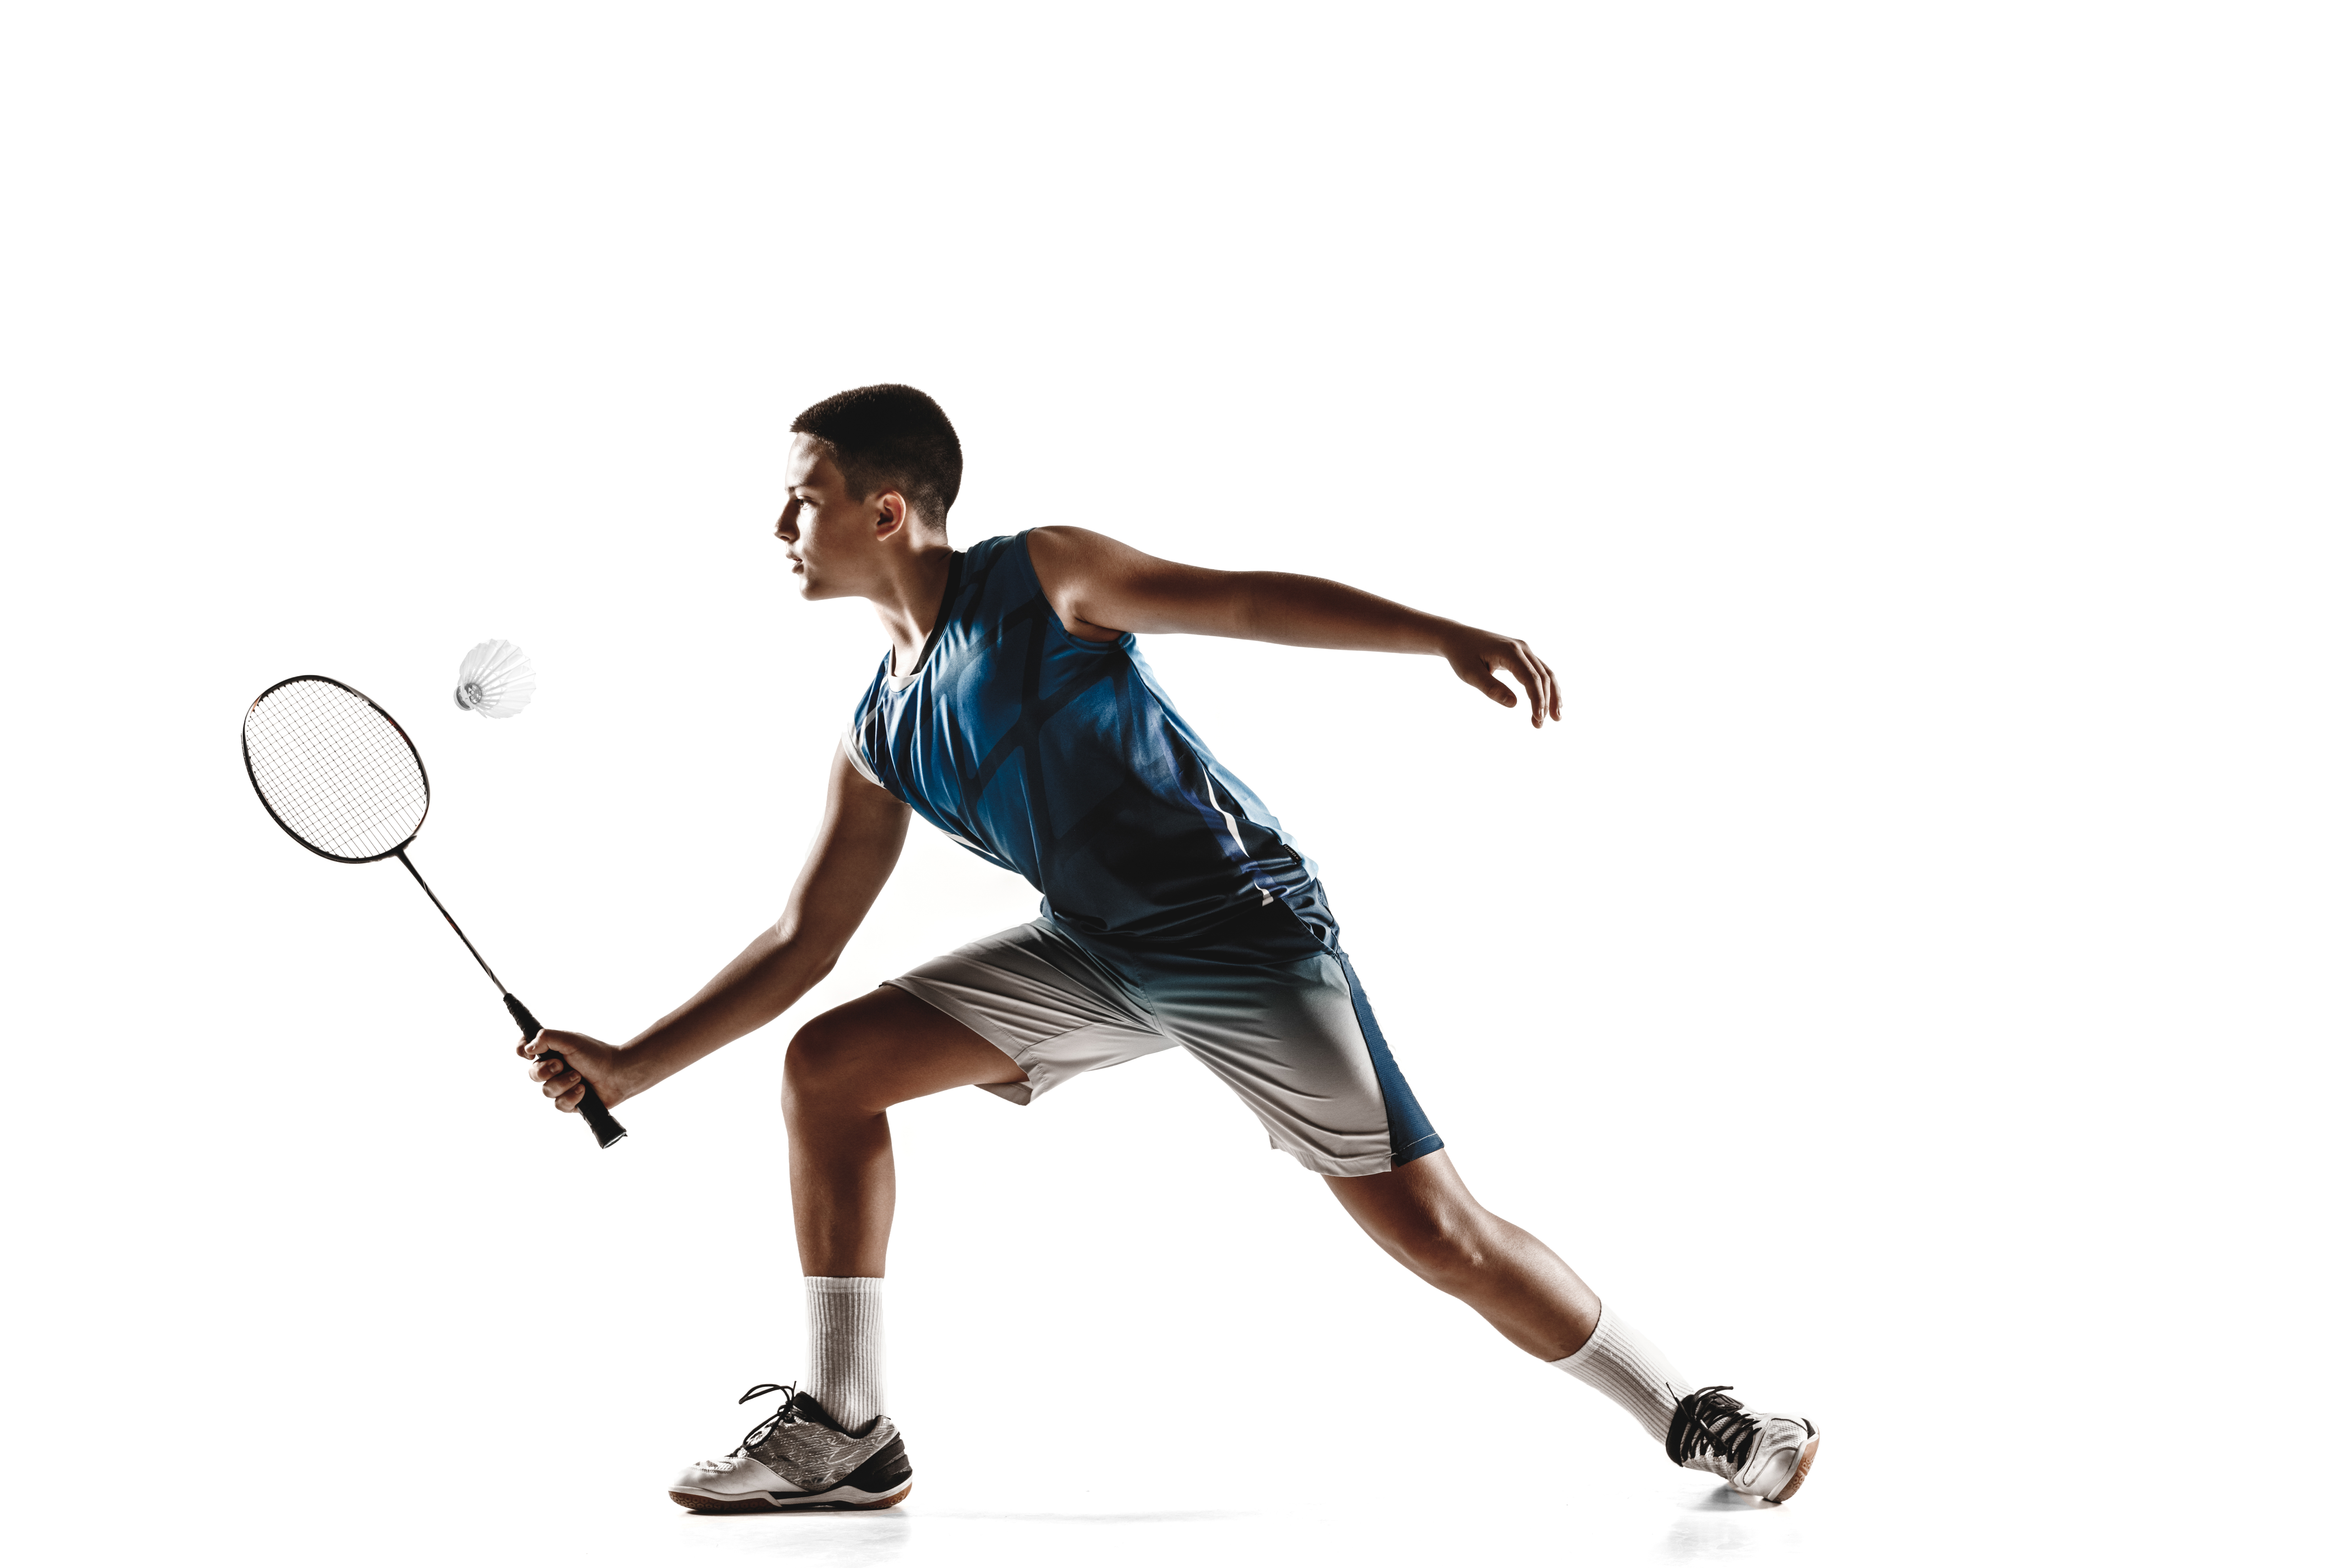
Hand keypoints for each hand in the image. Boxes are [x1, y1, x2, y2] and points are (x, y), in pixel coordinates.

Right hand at [519, 1029, 628, 1113]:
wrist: (619, 1073)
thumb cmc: (596, 1054)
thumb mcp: (570, 1040)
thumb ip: (547, 1038)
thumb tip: (528, 1047)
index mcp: (552, 1052)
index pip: (527, 1050)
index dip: (522, 1051)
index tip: (528, 1052)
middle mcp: (554, 1070)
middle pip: (533, 1074)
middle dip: (545, 1070)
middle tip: (561, 1065)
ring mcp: (561, 1087)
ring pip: (547, 1091)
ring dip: (563, 1083)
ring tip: (579, 1077)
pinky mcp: (570, 1103)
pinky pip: (559, 1104)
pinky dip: (572, 1097)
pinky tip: (583, 1091)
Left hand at [1443, 627, 1561, 727]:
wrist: (1457, 637)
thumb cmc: (1461, 655)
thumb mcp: (1470, 674)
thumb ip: (1491, 688)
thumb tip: (1514, 703)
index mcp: (1510, 651)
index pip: (1531, 678)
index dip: (1537, 700)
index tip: (1538, 718)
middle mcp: (1522, 648)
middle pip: (1543, 676)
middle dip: (1545, 702)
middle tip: (1539, 725)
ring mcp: (1524, 650)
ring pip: (1546, 673)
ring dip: (1552, 696)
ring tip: (1555, 718)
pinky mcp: (1522, 654)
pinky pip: (1540, 671)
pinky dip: (1547, 687)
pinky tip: (1549, 703)